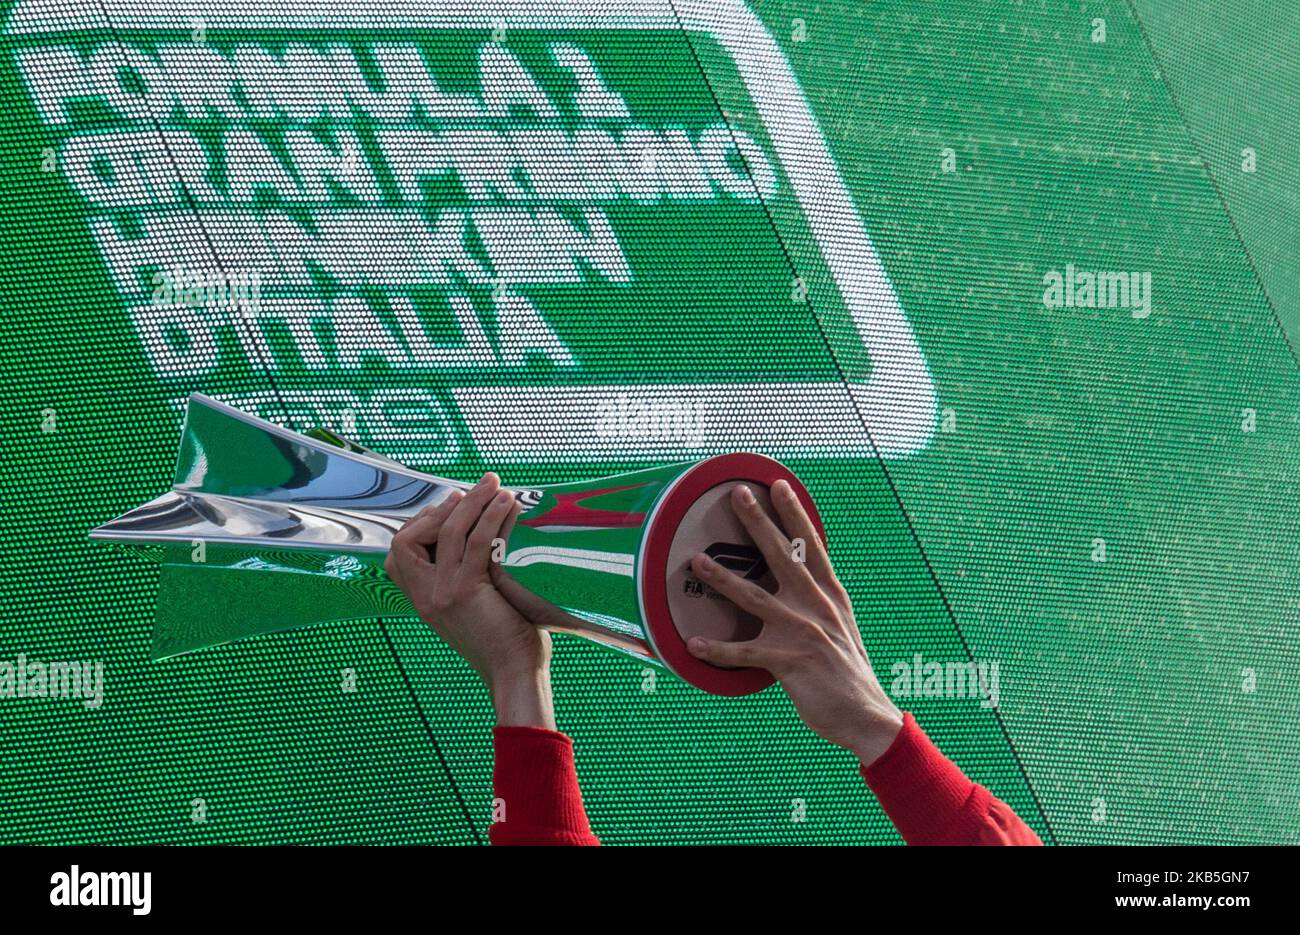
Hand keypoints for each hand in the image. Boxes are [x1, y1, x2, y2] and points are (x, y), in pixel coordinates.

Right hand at [384, 472, 554, 728]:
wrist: (515, 674)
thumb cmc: (506, 640)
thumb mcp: (475, 605)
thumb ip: (468, 576)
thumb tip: (485, 535)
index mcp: (422, 599)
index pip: (398, 554)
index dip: (421, 524)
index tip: (452, 506)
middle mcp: (425, 595)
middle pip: (409, 538)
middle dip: (442, 507)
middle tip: (474, 490)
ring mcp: (442, 593)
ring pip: (447, 532)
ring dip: (472, 502)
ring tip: (494, 484)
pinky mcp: (466, 591)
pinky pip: (474, 542)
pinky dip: (491, 517)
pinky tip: (507, 504)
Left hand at [686, 481, 903, 765]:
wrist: (866, 716)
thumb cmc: (849, 673)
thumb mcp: (842, 626)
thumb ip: (820, 602)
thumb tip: (800, 578)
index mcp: (831, 596)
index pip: (811, 546)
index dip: (794, 515)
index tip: (778, 486)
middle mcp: (817, 607)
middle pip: (782, 556)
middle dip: (758, 523)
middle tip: (737, 495)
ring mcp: (803, 632)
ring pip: (754, 597)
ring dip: (722, 579)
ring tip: (696, 561)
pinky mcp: (789, 662)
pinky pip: (744, 653)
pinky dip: (717, 649)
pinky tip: (693, 644)